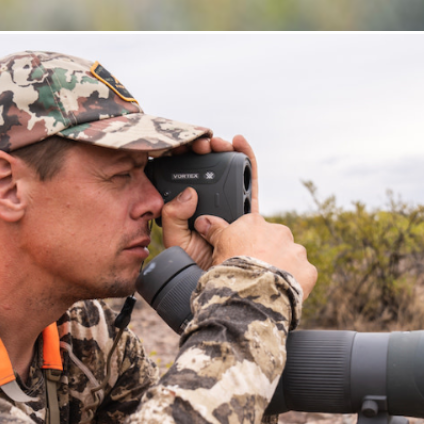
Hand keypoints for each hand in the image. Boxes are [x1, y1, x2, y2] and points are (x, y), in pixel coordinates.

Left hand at [158, 133, 257, 270]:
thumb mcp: (176, 239)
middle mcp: (208, 202)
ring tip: (217, 142)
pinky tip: (239, 141)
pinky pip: (250, 179)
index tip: (177, 147)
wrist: (224, 282)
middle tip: (199, 145)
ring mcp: (229, 202)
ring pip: (227, 169)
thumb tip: (189, 193)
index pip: (183, 176)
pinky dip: (247, 158)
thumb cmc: (194, 265)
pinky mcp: (249, 207)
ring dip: (222, 149)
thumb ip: (173, 216)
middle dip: (203, 150)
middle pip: (206, 168)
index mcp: (188, 207)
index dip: (181, 157)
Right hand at [179, 137, 315, 300]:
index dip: (243, 161)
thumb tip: (190, 197)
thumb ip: (179, 217)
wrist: (246, 308)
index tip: (239, 141)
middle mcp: (274, 229)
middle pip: (264, 229)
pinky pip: (298, 267)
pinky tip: (276, 285)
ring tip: (256, 282)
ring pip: (282, 247)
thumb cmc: (215, 277)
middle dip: (253, 242)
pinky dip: (290, 273)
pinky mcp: (308, 269)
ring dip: (273, 258)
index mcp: (248, 221)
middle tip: (240, 265)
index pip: (247, 190)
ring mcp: (295, 248)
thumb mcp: (185, 246)